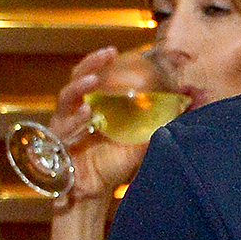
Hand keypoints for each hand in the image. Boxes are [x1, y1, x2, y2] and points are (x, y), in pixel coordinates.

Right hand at [49, 47, 146, 208]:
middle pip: (76, 80)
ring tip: (93, 81)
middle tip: (106, 54)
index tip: (114, 50)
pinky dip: (75, 119)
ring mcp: (64, 124)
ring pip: (66, 99)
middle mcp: (75, 110)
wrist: (96, 189)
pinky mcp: (57, 141)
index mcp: (92, 104)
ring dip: (79, 88)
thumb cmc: (113, 161)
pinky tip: (88, 114)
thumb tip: (183, 112)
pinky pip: (64, 127)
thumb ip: (155, 125)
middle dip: (89, 65)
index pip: (92, 76)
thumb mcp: (139, 140)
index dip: (99, 62)